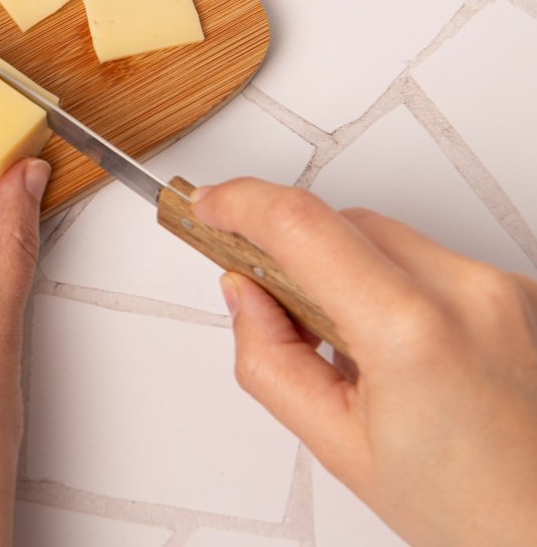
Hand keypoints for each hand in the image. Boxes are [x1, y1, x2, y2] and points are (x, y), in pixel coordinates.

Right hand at [194, 178, 536, 546]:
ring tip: (348, 346)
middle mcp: (469, 293)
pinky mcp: (521, 294)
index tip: (209, 205)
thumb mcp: (339, 446)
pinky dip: (396, 286)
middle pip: (345, 224)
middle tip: (270, 302)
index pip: (303, 225)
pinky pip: (432, 261)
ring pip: (388, 238)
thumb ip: (270, 359)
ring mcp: (504, 290)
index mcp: (413, 332)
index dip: (241, 203)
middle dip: (295, 253)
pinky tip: (398, 349)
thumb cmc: (474, 512)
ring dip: (348, 270)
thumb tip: (244, 295)